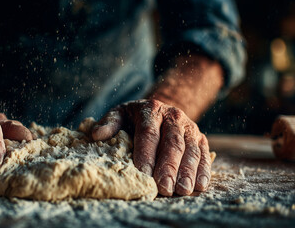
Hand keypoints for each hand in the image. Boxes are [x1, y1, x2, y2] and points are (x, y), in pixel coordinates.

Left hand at [91, 99, 211, 195]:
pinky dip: (203, 170)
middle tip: (164, 188)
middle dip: (168, 167)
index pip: (148, 133)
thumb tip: (96, 135)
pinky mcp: (200, 137)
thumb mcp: (119, 115)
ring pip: (190, 150)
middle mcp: (173, 116)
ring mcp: (189, 127)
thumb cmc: (134, 118)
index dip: (146, 153)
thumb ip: (109, 124)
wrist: (160, 109)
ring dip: (187, 172)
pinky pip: (204, 154)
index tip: (143, 172)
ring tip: (181, 190)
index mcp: (151, 110)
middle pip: (172, 143)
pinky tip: (199, 186)